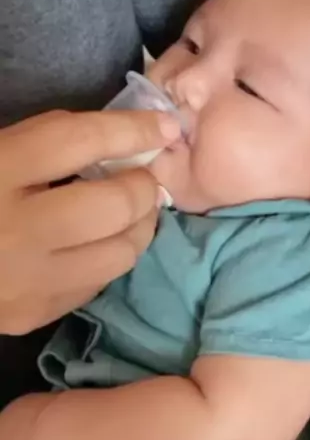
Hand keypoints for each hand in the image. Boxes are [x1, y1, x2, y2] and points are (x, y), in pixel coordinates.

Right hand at [0, 109, 175, 333]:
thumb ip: (39, 143)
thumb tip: (116, 139)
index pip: (76, 141)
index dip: (130, 129)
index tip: (164, 125)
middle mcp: (12, 230)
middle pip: (114, 204)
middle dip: (143, 185)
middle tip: (142, 176)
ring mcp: (26, 281)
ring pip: (121, 252)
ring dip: (139, 225)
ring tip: (132, 209)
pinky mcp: (33, 314)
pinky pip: (98, 282)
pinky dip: (110, 256)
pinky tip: (100, 242)